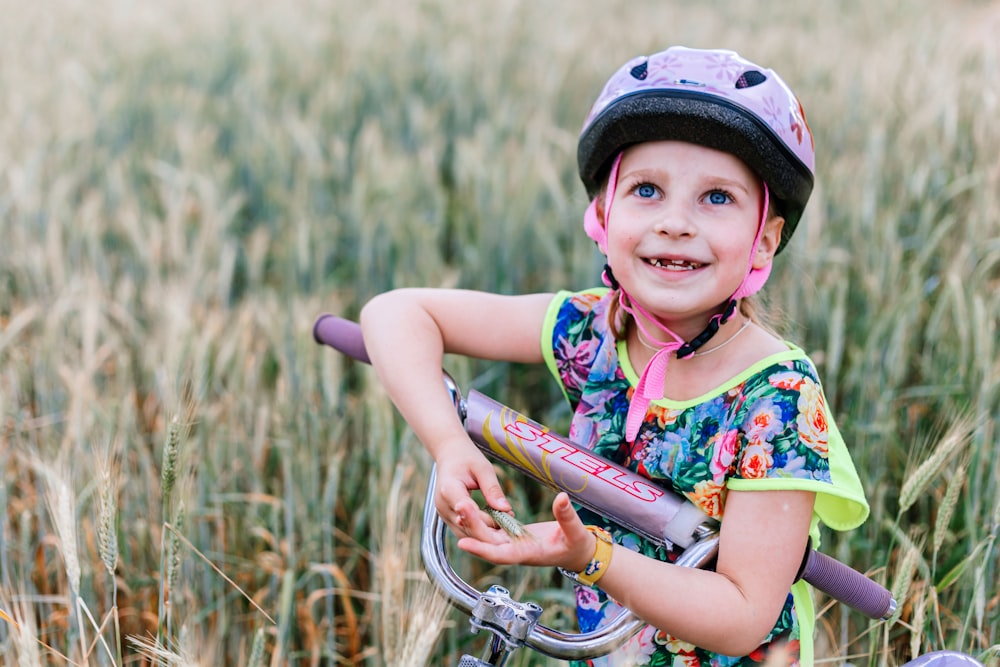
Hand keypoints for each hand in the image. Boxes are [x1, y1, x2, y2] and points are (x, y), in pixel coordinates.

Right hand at [433, 442, 510, 538]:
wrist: (449, 455)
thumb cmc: (466, 458)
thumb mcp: (483, 468)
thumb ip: (492, 489)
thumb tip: (506, 509)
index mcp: (449, 489)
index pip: (469, 512)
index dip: (488, 520)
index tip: (509, 519)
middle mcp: (443, 505)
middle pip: (466, 528)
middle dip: (489, 533)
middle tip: (511, 532)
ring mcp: (443, 514)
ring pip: (465, 534)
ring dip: (485, 536)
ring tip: (505, 532)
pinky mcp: (447, 518)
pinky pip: (464, 531)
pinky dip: (479, 533)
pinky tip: (495, 530)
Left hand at [456, 492, 596, 572]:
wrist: (579, 553)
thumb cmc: (578, 546)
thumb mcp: (576, 531)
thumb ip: (567, 516)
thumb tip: (561, 498)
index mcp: (528, 553)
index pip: (500, 554)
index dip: (481, 549)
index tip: (462, 542)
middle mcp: (516, 550)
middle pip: (488, 542)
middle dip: (473, 527)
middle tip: (460, 507)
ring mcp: (514, 543)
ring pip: (488, 534)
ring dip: (474, 522)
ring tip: (461, 504)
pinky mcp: (514, 535)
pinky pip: (494, 529)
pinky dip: (482, 520)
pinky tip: (470, 508)